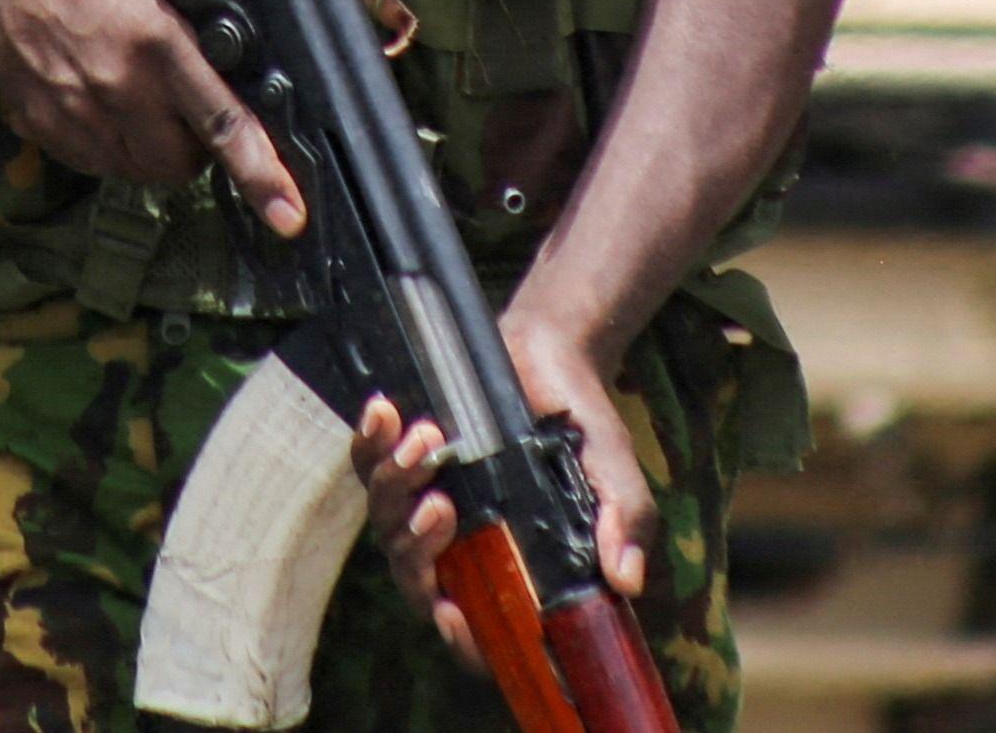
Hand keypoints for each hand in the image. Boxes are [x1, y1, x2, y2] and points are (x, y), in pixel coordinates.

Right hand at [0, 0, 304, 235]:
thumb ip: (211, 16)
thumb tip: (256, 55)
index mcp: (161, 41)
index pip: (223, 123)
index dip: (260, 174)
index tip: (287, 214)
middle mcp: (120, 86)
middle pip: (180, 165)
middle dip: (193, 150)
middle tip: (182, 111)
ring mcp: (77, 113)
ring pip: (138, 171)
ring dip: (150, 149)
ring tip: (135, 98)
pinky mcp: (43, 128)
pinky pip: (95, 163)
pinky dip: (109, 145)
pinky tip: (99, 99)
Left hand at [351, 303, 652, 672]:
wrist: (553, 356)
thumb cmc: (584, 428)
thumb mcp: (613, 473)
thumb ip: (623, 521)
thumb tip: (627, 580)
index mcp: (512, 564)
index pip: (481, 629)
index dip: (462, 639)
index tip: (452, 612)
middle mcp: (463, 545)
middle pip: (417, 580)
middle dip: (418, 550)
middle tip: (442, 506)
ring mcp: (427, 501)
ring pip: (387, 521)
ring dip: (397, 484)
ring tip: (430, 438)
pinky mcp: (401, 458)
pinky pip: (368, 463)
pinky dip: (370, 442)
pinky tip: (386, 412)